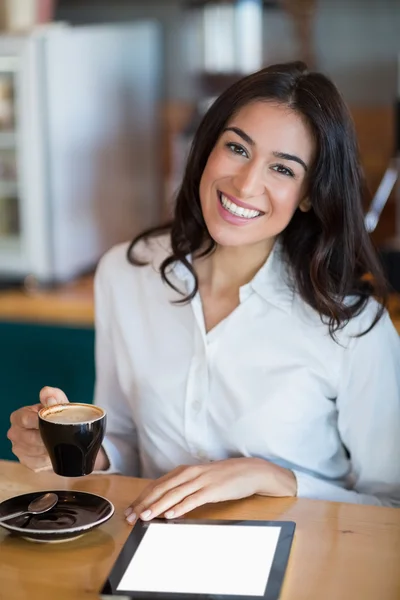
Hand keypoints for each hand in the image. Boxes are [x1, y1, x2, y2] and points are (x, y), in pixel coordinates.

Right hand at [7, 386, 68, 471]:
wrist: (62, 432)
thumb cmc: (57, 416)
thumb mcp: (58, 403)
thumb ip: (54, 396)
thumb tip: (48, 396)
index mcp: (18, 416)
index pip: (25, 419)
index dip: (40, 421)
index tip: (53, 422)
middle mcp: (14, 433)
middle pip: (29, 438)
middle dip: (46, 437)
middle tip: (61, 435)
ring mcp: (19, 449)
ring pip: (34, 451)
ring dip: (49, 448)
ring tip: (60, 443)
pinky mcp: (26, 462)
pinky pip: (37, 463)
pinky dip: (48, 459)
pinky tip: (55, 452)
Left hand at [125, 458, 296, 523]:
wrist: (249, 471)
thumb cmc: (223, 477)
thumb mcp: (199, 480)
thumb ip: (183, 488)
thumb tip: (164, 503)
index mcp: (184, 471)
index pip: (157, 485)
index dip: (142, 497)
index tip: (130, 510)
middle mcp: (189, 474)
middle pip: (161, 489)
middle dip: (144, 503)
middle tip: (130, 517)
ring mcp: (201, 481)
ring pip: (174, 494)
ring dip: (158, 506)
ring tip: (145, 517)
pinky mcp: (212, 490)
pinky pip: (193, 499)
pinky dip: (181, 507)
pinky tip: (171, 515)